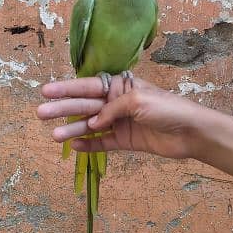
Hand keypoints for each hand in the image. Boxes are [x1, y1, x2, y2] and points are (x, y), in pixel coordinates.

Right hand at [37, 76, 202, 159]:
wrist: (191, 132)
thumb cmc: (168, 109)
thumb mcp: (139, 101)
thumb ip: (113, 109)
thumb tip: (94, 122)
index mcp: (120, 87)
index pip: (88, 86)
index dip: (67, 88)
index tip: (46, 91)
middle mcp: (117, 103)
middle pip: (85, 105)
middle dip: (63, 108)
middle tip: (41, 113)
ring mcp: (120, 123)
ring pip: (90, 125)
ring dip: (72, 129)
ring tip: (54, 136)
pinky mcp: (126, 141)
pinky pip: (102, 143)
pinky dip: (89, 145)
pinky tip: (74, 146)